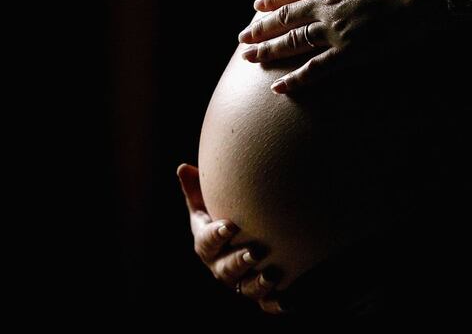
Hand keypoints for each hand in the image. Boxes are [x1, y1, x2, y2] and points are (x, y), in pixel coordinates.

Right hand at [176, 163, 285, 313]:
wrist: (252, 240)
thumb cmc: (226, 217)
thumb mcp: (210, 204)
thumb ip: (197, 189)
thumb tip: (183, 168)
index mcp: (208, 246)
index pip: (207, 243)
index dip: (216, 236)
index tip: (229, 226)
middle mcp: (222, 267)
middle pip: (226, 269)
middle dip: (239, 262)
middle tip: (255, 252)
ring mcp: (242, 282)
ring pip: (247, 288)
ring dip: (258, 284)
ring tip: (272, 275)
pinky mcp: (263, 294)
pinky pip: (268, 303)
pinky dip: (277, 303)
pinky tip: (289, 301)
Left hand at [238, 0, 448, 93]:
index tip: (258, 7)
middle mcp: (325, 4)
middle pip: (284, 18)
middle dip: (260, 29)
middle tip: (242, 39)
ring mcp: (335, 30)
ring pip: (293, 43)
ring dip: (268, 51)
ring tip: (249, 59)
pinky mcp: (349, 52)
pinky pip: (316, 69)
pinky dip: (296, 80)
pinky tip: (279, 88)